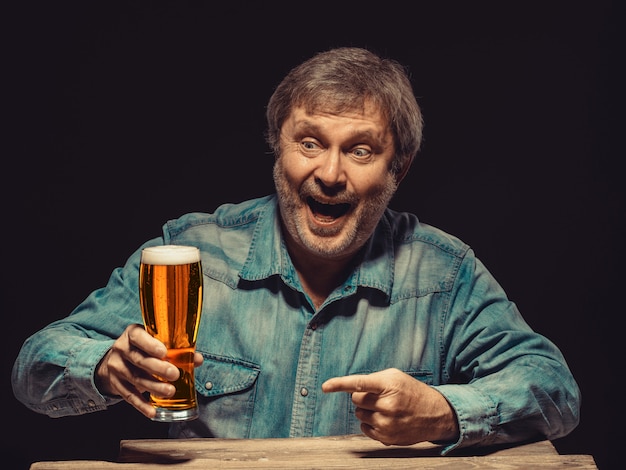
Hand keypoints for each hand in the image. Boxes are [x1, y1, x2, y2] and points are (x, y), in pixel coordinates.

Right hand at [95, 324, 203, 418]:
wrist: (116, 360)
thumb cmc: (142, 348)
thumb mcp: (154, 343)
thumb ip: (176, 349)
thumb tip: (197, 359)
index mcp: (132, 334)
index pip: (137, 336)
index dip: (150, 344)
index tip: (164, 352)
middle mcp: (122, 349)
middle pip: (139, 360)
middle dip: (157, 368)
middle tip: (175, 374)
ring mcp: (116, 367)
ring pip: (135, 379)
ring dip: (154, 387)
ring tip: (170, 392)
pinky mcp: (115, 384)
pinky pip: (129, 395)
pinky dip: (141, 405)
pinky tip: (152, 411)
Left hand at [322, 368, 458, 445]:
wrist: (435, 414)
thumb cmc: (411, 391)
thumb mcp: (395, 377)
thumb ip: (372, 380)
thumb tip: (351, 391)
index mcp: (389, 385)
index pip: (359, 383)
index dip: (340, 384)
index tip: (325, 386)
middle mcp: (388, 405)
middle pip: (356, 400)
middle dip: (362, 397)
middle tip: (378, 396)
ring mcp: (387, 423)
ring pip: (359, 414)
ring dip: (367, 411)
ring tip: (385, 408)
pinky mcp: (387, 438)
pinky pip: (364, 428)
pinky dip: (370, 423)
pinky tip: (385, 419)